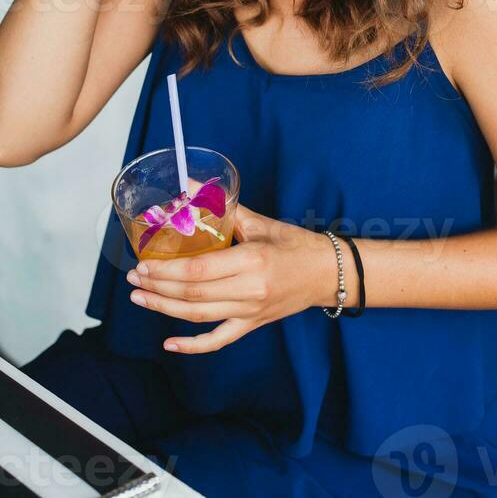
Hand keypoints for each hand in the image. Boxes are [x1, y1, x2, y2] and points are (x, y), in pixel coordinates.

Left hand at [125, 203, 333, 354]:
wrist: (327, 272)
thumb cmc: (295, 244)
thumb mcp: (260, 222)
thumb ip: (222, 206)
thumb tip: (188, 185)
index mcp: (251, 262)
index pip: (198, 272)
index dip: (166, 271)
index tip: (144, 263)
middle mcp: (249, 291)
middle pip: (192, 296)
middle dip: (157, 288)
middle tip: (134, 278)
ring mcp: (250, 312)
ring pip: (198, 316)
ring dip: (164, 310)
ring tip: (140, 298)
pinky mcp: (252, 325)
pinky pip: (218, 340)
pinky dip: (192, 346)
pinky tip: (170, 344)